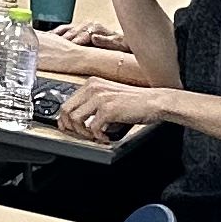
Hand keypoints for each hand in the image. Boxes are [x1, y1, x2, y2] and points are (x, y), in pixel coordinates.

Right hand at [50, 17, 132, 59]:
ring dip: (56, 37)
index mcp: (95, 28)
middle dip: (62, 42)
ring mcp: (81, 25)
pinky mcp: (77, 27)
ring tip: (46, 42)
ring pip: (65, 30)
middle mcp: (86, 25)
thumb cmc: (119, 45)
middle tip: (52, 49)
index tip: (65, 50)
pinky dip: (55, 32)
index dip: (73, 44)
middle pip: (70, 34)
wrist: (122, 41)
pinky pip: (64, 28)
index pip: (80, 36)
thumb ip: (105, 41)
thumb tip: (94, 37)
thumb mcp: (116, 44)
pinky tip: (48, 36)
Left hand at [57, 81, 178, 144]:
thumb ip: (93, 103)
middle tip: (81, 136)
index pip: (66, 102)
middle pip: (66, 111)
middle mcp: (93, 88)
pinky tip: (107, 137)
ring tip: (95, 136)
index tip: (69, 129)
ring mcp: (100, 98)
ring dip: (84, 133)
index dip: (64, 119)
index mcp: (91, 84)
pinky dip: (98, 136)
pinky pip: (93, 128)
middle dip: (70, 127)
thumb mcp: (109, 96)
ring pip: (75, 119)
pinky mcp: (108, 110)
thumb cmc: (136, 102)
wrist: (156, 101)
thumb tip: (77, 119)